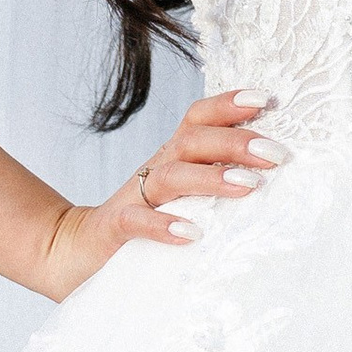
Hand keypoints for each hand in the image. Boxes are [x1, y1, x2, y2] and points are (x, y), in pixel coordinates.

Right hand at [31, 91, 279, 298]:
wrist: (75, 251)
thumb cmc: (145, 224)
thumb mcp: (184, 197)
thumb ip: (217, 183)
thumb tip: (275, 177)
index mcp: (173, 156)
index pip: (199, 118)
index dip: (228, 104)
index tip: (266, 100)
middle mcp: (155, 169)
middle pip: (193, 141)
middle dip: (235, 142)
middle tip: (276, 154)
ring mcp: (133, 197)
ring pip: (170, 176)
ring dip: (211, 178)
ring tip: (248, 187)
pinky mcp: (114, 229)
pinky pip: (136, 221)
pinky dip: (163, 225)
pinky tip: (192, 233)